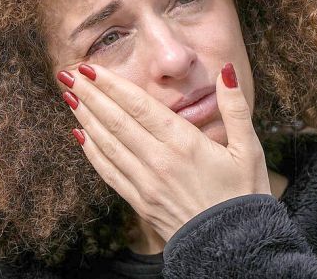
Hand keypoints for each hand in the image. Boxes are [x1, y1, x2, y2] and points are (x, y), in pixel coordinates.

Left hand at [56, 62, 271, 242]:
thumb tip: (226, 71)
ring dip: (85, 118)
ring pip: (107, 144)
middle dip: (90, 95)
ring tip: (69, 96)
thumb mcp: (249, 148)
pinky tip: (79, 135)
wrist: (235, 248)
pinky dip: (91, 152)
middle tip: (67, 73)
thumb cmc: (244, 195)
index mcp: (184, 143)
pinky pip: (109, 172)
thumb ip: (235, 108)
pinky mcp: (139, 202)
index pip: (139, 106)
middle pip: (116, 121)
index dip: (112, 85)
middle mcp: (159, 161)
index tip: (91, 67)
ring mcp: (146, 183)